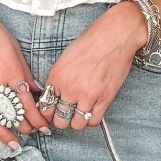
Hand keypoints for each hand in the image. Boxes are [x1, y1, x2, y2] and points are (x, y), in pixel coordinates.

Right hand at [0, 0, 50, 148]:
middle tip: (32, 133)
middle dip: (24, 127)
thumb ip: (25, 72)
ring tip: (13, 146)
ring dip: (4, 135)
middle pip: (12, 113)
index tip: (45, 128)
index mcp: (10, 71)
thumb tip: (36, 90)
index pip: (27, 103)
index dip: (37, 118)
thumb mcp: (14, 48)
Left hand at [41, 2, 145, 131]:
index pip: (45, 107)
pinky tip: (90, 113)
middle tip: (64, 116)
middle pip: (59, 120)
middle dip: (60, 121)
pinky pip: (93, 121)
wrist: (115, 36)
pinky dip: (90, 121)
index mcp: (57, 77)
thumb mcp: (65, 57)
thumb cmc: (91, 41)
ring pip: (76, 124)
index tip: (52, 113)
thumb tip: (54, 94)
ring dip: (75, 123)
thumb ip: (58, 78)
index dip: (47, 114)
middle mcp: (70, 89)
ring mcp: (88, 95)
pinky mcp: (104, 98)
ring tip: (77, 116)